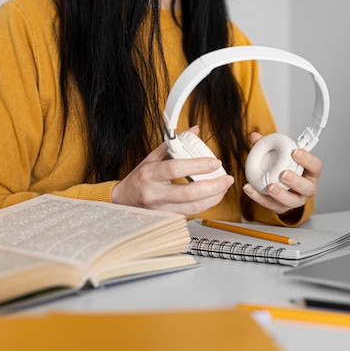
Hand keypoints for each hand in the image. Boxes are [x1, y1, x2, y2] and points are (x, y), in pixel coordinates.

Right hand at [112, 126, 234, 214]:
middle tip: (227, 178)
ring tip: (224, 187)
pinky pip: (190, 213)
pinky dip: (205, 204)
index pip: (175, 169)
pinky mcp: (167, 218)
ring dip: (214, 197)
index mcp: (149, 174)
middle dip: (213, 186)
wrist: (122, 201)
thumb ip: (173, 145)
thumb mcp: (151, 158)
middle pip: (189, 193)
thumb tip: (194, 131)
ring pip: (193, 207)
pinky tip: (213, 196)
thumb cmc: (139, 179)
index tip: (215, 162)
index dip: (198, 166)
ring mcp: (160, 209)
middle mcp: (154, 193)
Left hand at [242, 132, 321, 214]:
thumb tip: (255, 137)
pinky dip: (259, 198)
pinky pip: (271, 205)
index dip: (307, 159)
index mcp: (310, 172)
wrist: (280, 184)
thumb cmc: (285, 167)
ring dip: (281, 195)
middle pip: (307, 188)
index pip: (315, 166)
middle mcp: (306, 188)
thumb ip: (269, 144)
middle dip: (296, 181)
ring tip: (270, 187)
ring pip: (292, 201)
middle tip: (284, 174)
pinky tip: (250, 189)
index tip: (295, 152)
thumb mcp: (281, 154)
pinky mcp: (282, 207)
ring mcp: (295, 199)